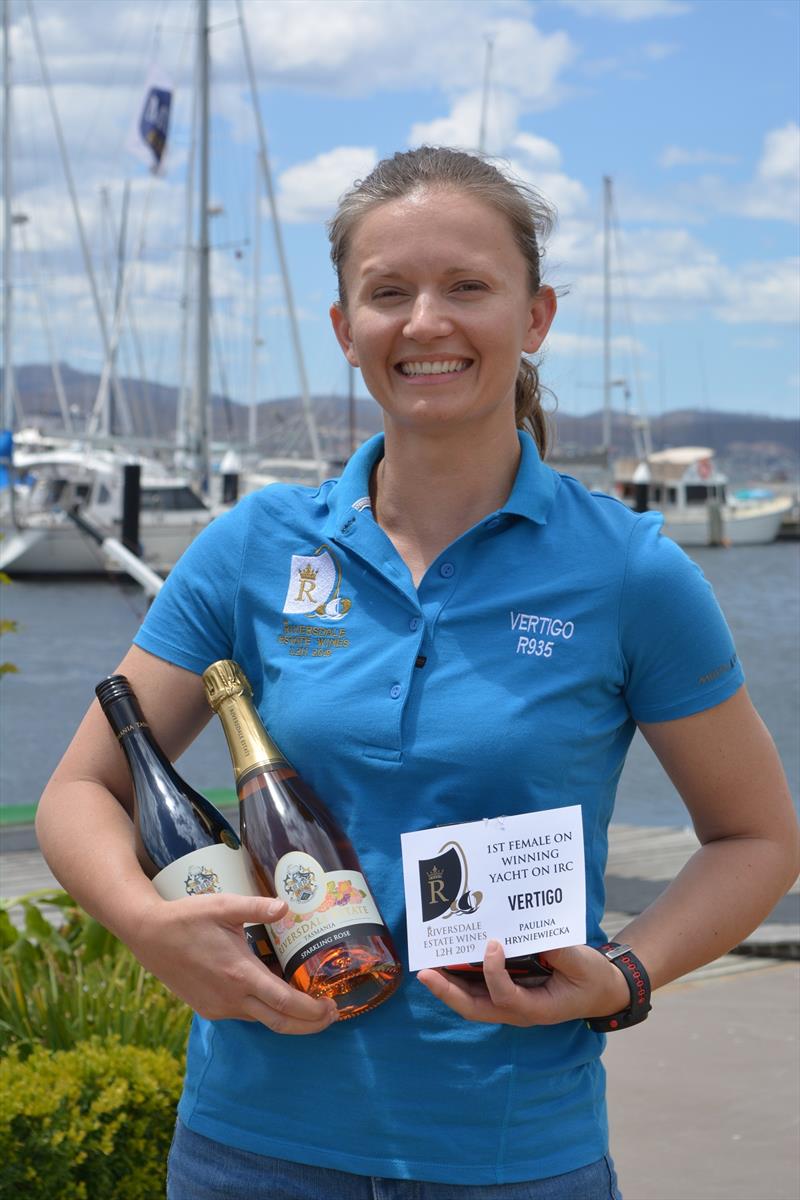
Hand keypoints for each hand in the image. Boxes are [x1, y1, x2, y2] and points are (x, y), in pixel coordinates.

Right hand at [126, 892, 338, 1034]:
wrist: (148, 935)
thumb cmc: (187, 917)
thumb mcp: (224, 905)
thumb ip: (257, 907)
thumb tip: (286, 907)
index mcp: (239, 974)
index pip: (285, 1003)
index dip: (312, 1011)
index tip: (332, 1007)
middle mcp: (231, 998)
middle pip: (279, 1023)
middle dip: (310, 1024)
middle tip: (332, 1015)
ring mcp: (218, 1007)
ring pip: (262, 1020)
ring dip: (289, 1018)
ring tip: (310, 1005)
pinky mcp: (208, 1008)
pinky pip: (245, 1014)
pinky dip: (266, 1011)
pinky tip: (276, 996)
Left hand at [417, 940, 629, 1027]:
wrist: (601, 991)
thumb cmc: (591, 978)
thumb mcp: (581, 963)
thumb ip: (559, 951)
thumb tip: (533, 932)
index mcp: (536, 1008)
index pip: (505, 995)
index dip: (493, 971)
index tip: (493, 942)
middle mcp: (517, 1010)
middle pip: (474, 1007)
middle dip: (448, 991)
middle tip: (425, 972)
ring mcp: (510, 1004)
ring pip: (471, 1000)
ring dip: (448, 984)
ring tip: (427, 964)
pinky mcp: (509, 992)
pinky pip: (478, 988)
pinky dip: (461, 976)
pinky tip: (450, 957)